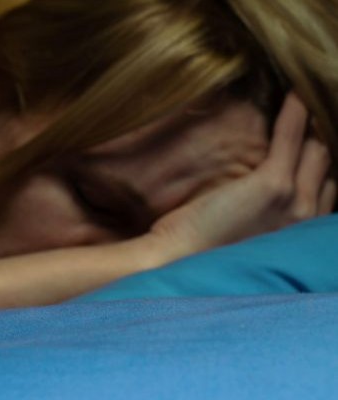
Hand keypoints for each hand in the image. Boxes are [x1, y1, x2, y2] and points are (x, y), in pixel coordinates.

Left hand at [149, 93, 334, 259]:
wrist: (176, 259)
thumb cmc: (201, 248)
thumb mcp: (244, 231)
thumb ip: (263, 211)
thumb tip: (255, 186)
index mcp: (300, 231)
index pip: (330, 184)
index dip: (322, 156)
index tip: (315, 133)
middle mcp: (307, 219)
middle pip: (329, 163)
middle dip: (324, 135)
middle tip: (315, 104)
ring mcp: (295, 202)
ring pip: (319, 148)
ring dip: (313, 120)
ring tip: (305, 94)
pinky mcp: (272, 186)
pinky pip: (291, 137)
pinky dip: (296, 111)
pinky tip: (294, 90)